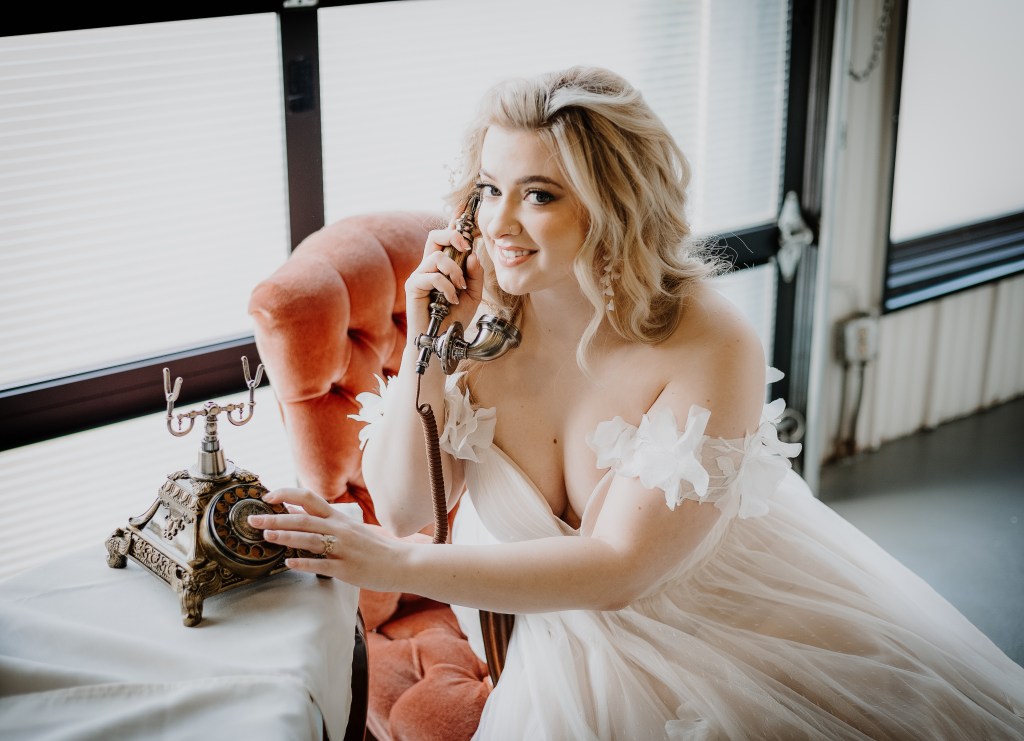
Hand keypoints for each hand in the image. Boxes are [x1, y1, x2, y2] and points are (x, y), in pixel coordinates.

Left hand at [247, 487, 407, 591]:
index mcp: (339, 518)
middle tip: (253, 520)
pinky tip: (289, 563)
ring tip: (267, 537)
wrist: (402, 563)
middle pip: (302, 520)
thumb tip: (296, 514)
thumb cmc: (374, 547)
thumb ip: (325, 522)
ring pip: (309, 540)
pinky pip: (321, 565)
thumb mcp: (350, 528)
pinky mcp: (346, 569)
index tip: (268, 497)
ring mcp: (343, 549)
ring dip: (285, 537)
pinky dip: (303, 563)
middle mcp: (339, 530)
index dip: (287, 495)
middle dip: (275, 519)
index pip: (309, 498)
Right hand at [405, 223, 483, 338]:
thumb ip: (475, 275)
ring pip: (437, 256)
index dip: (455, 221)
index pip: (447, 238)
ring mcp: (420, 275)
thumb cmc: (455, 317)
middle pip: (435, 236)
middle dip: (452, 235)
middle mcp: (429, 266)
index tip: (466, 208)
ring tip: (460, 288)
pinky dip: (446, 287)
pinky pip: (432, 276)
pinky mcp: (413, 286)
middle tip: (466, 247)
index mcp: (443, 265)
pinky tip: (451, 300)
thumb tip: (473, 255)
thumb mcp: (473, 294)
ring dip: (454, 271)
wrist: (442, 340)